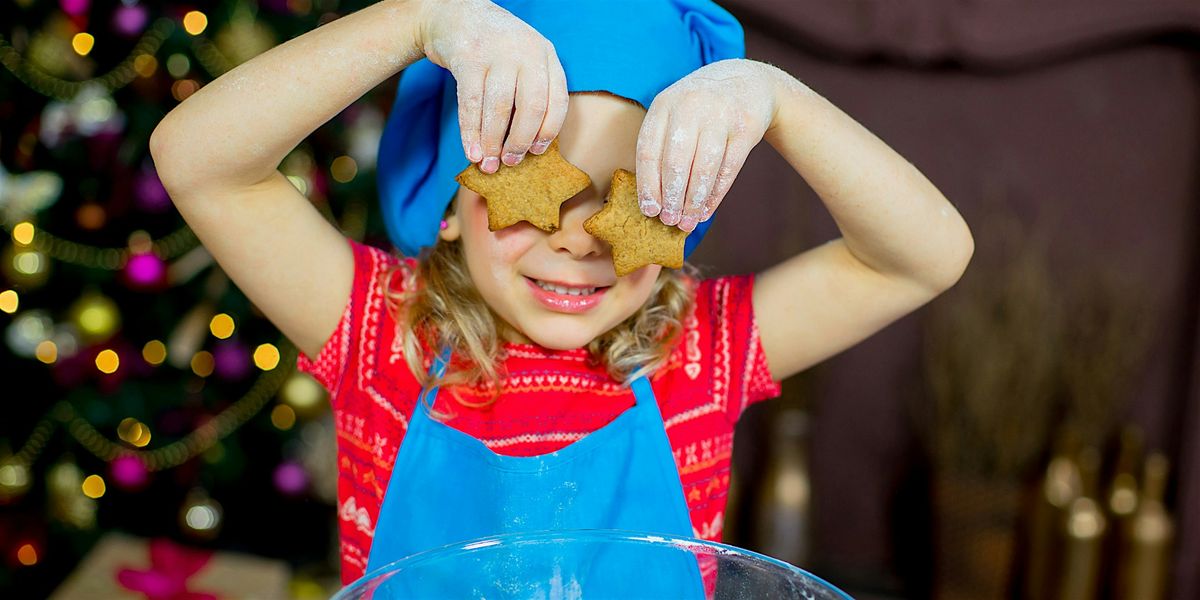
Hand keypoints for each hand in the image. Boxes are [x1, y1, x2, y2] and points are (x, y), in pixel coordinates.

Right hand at [417, 0, 567, 172]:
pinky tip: (471, 151)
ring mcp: (497, 53)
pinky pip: (471, 105)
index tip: (536, 152)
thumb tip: (528, 145)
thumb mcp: (522, 58)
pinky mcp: (468, 58)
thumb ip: (531, 90)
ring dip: (492, 142)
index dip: (548, 131)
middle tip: (510, 162)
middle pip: (532, 108)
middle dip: (520, 142)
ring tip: (488, 163)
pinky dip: (470, 133)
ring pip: (499, 109)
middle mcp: (526, 51)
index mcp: (546, 54)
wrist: (455, 13)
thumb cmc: (494, 49)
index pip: (558, 100)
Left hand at [636, 59, 779, 231]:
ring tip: (688, 222)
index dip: (648, 185)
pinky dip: (716, 194)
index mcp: (664, 104)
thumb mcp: (675, 115)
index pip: (650, 150)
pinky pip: (729, 168)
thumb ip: (662, 147)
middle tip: (669, 221)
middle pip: (677, 161)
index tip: (649, 210)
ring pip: (704, 167)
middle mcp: (690, 106)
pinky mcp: (746, 126)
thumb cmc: (700, 110)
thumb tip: (654, 201)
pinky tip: (706, 210)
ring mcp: (720, 114)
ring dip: (694, 200)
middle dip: (672, 197)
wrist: (746, 82)